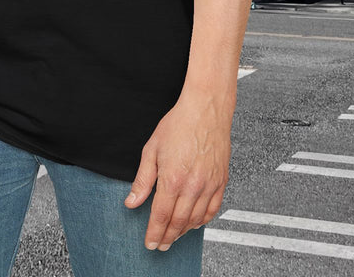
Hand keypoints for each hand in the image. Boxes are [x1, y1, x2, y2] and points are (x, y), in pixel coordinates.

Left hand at [124, 90, 233, 250]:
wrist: (205, 109)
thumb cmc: (179, 124)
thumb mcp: (151, 149)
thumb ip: (143, 179)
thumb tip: (132, 200)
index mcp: (173, 178)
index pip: (160, 216)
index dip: (154, 233)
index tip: (150, 243)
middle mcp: (192, 185)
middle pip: (178, 222)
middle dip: (167, 237)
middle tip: (160, 245)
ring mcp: (209, 185)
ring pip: (196, 220)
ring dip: (184, 232)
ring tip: (174, 235)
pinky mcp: (221, 181)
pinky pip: (213, 209)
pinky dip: (203, 220)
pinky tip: (195, 222)